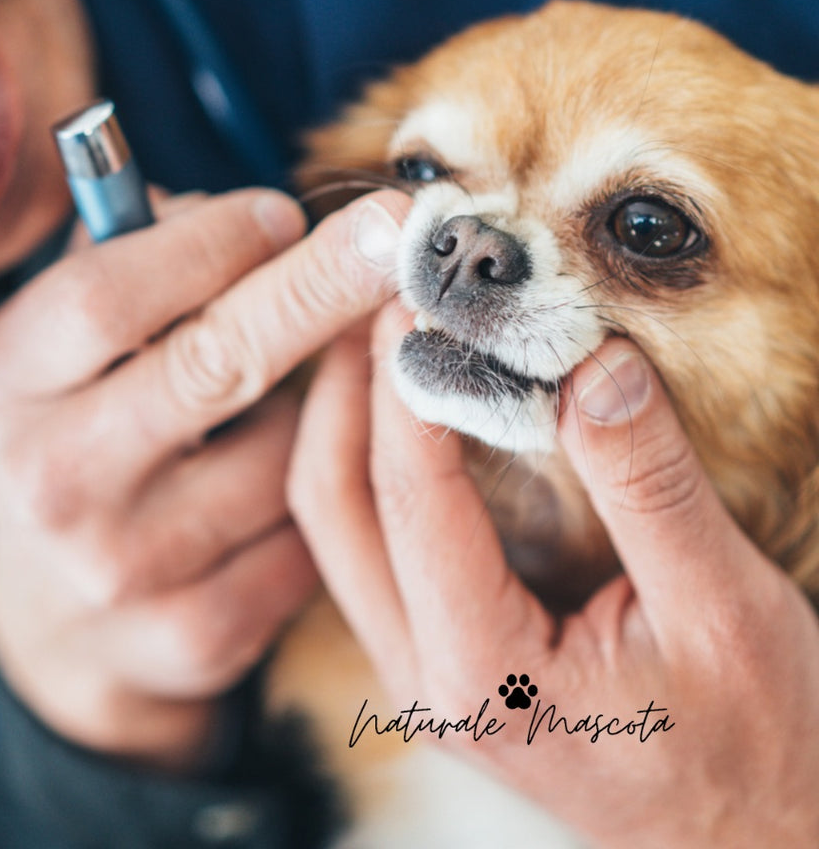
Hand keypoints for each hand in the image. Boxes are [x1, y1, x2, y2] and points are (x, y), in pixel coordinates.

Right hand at [0, 186, 409, 772]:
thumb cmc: (85, 431)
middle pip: (213, 363)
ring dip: (314, 407)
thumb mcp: (68, 343)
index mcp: (12, 381)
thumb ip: (138, 259)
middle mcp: (55, 479)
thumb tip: (263, 219)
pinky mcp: (196, 633)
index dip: (211, 243)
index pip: (109, 296)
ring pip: (284, 451)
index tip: (285, 211)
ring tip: (277, 405)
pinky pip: (308, 531)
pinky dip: (319, 489)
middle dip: (317, 287)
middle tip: (397, 231)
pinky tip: (281, 484)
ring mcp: (124, 567)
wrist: (57, 614)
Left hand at [289, 306, 818, 845]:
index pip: (412, 498)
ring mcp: (419, 667)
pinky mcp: (438, 651)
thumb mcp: (724, 609)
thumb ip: (647, 485)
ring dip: (349, 421)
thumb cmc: (758, 745)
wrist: (757, 843)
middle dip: (345, 392)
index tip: (415, 296)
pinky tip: (408, 405)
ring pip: (338, 525)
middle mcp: (422, 674)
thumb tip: (590, 360)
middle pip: (333, 509)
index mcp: (481, 671)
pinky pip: (371, 543)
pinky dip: (375, 463)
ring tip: (379, 331)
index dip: (407, 384)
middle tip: (372, 297)